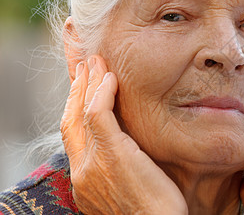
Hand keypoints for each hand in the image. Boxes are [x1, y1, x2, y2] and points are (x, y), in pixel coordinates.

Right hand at [60, 55, 187, 213]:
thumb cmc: (155, 213)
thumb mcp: (127, 190)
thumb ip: (119, 168)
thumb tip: (130, 150)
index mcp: (84, 182)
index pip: (73, 138)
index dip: (75, 110)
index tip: (83, 91)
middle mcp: (82, 172)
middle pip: (70, 121)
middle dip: (76, 91)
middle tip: (83, 68)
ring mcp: (93, 163)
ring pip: (82, 112)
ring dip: (88, 84)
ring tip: (95, 63)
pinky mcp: (112, 153)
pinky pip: (98, 113)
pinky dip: (102, 92)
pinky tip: (110, 77)